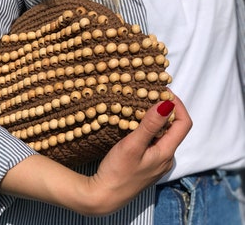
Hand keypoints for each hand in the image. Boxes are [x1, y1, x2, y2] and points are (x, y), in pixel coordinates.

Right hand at [0, 95, 191, 215]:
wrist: (104, 196)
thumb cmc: (117, 172)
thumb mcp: (132, 145)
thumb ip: (150, 125)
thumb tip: (166, 104)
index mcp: (166, 152)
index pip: (184, 123)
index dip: (178, 105)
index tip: (163, 91)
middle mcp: (165, 158)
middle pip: (174, 128)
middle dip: (166, 110)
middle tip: (149, 96)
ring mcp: (156, 162)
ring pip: (163, 135)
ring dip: (156, 119)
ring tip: (140, 107)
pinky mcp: (146, 165)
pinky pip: (153, 142)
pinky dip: (149, 130)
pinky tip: (134, 125)